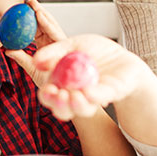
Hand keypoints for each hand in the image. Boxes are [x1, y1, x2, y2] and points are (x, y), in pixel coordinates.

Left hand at [5, 0, 67, 87]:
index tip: (19, 10)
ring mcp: (61, 45)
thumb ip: (22, 58)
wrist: (67, 95)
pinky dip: (47, 22)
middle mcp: (55, 44)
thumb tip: (7, 50)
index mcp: (47, 47)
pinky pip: (55, 31)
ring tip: (31, 3)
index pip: (36, 30)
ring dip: (41, 12)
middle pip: (45, 24)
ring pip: (50, 25)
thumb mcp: (33, 70)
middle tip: (26, 1)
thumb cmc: (52, 85)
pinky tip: (38, 14)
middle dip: (36, 11)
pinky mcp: (66, 47)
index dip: (29, 19)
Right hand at [32, 34, 149, 119]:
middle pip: (62, 110)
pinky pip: (100, 98)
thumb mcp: (71, 45)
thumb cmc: (95, 51)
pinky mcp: (111, 94)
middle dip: (58, 106)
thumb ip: (53, 52)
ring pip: (82, 111)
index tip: (47, 89)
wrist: (121, 53)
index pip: (50, 96)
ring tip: (73, 94)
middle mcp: (76, 96)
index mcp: (63, 85)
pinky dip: (93, 96)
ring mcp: (94, 98)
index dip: (46, 96)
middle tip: (59, 95)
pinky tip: (88, 91)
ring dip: (76, 105)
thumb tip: (35, 60)